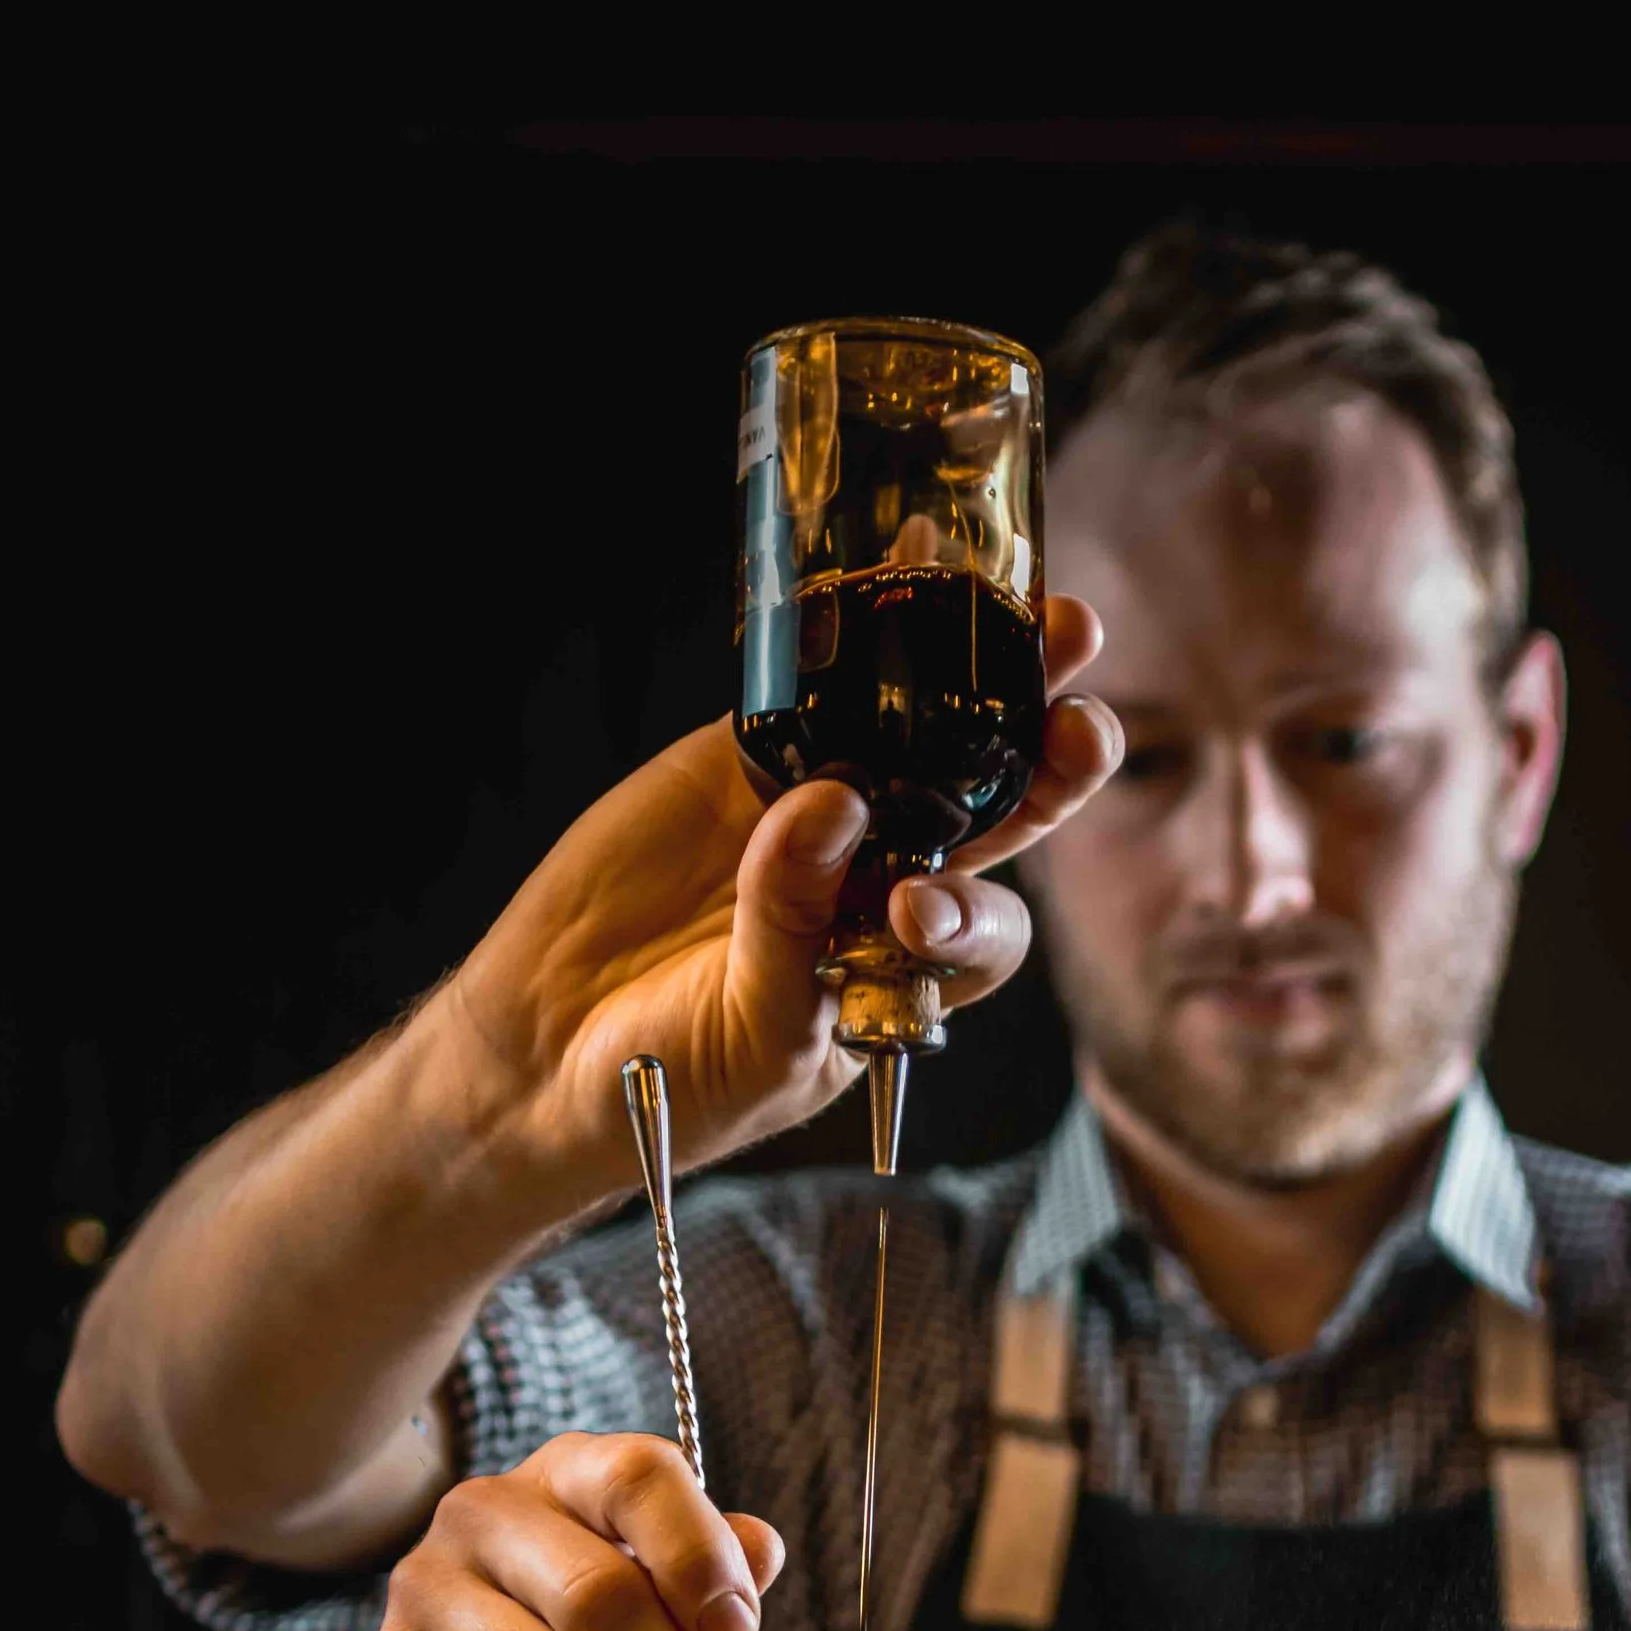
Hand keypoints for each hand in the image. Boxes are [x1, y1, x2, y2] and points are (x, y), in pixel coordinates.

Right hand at [425, 597, 1120, 1197]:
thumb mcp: (751, 1034)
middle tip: (1077, 725)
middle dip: (1048, 760)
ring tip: (1051, 622)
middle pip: (997, 809)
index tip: (912, 913)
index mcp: (912, 971)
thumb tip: (831, 800)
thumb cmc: (675, 1071)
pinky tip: (910, 560)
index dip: (973, 910)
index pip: (987, 928)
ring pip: (927, 731)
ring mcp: (829, 808)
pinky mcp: (753, 757)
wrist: (553, 1042)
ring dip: (987, 673)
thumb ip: (793, 929)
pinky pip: (816, 684)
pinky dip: (859, 626)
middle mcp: (891, 880)